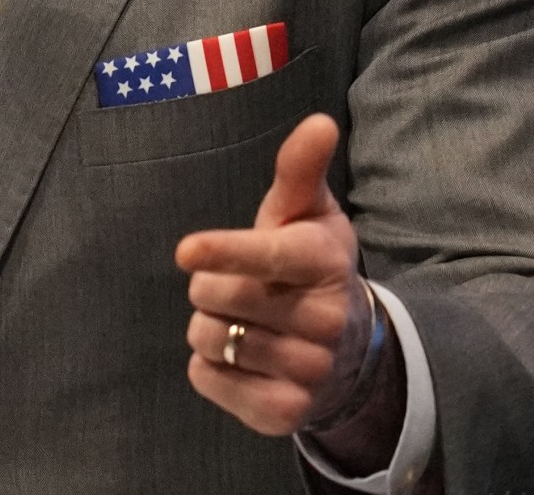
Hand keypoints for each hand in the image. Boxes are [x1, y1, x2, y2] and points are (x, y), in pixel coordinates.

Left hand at [174, 113, 371, 436]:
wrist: (347, 350)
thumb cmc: (308, 264)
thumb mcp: (306, 213)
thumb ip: (300, 169)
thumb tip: (320, 121)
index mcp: (323, 262)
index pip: (267, 256)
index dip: (225, 252)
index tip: (186, 250)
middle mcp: (324, 320)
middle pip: (218, 297)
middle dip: (211, 285)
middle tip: (237, 285)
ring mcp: (308, 371)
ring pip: (209, 339)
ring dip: (211, 326)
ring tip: (246, 321)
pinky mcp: (284, 412)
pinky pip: (207, 379)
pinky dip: (210, 366)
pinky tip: (243, 357)